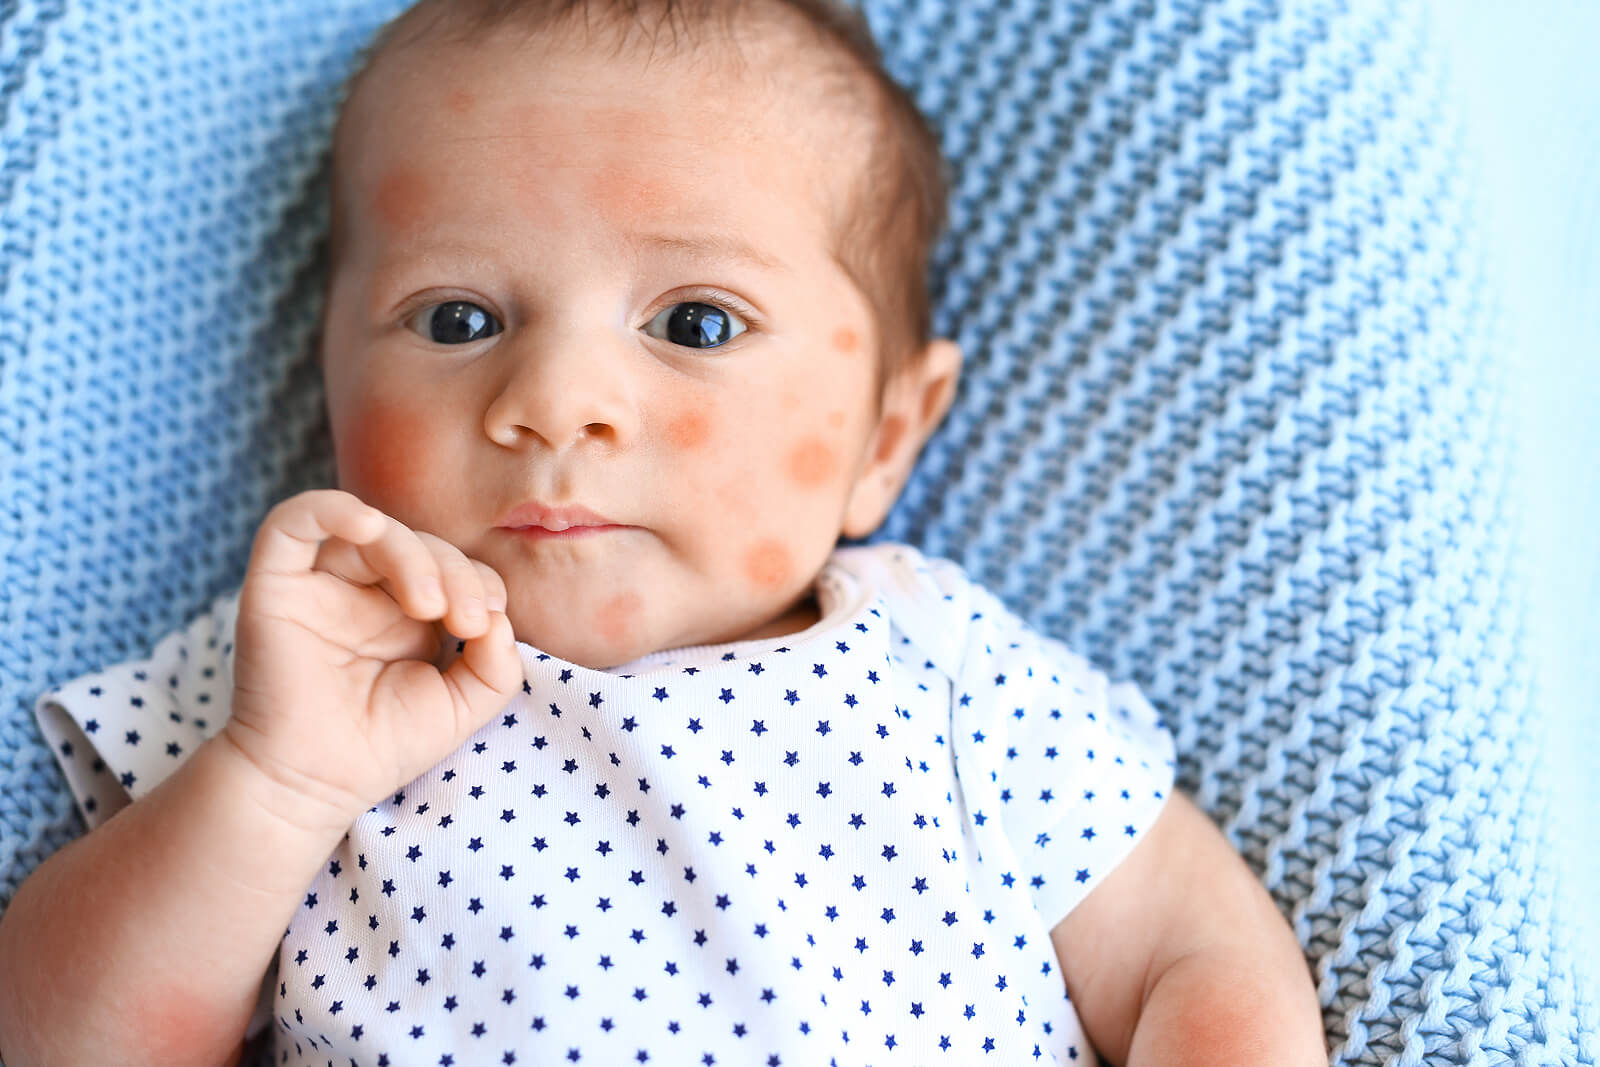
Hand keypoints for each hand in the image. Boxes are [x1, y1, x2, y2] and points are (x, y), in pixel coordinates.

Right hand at [224, 489, 524, 833]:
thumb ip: (497, 663)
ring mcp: (320, 586)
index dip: (480, 581)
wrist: (312, 785)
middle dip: (456, 572)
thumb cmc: (384, 746)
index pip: (453, 567)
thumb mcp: (464, 707)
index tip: (488, 623)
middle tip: (466, 621)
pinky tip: (368, 526)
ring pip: (369, 530)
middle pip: (419, 544)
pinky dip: (331, 510)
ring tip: (430, 606)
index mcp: (407, 613)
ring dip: (413, 555)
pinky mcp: (275, 586)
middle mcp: (363, 592)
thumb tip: (498, 618)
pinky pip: (291, 523)